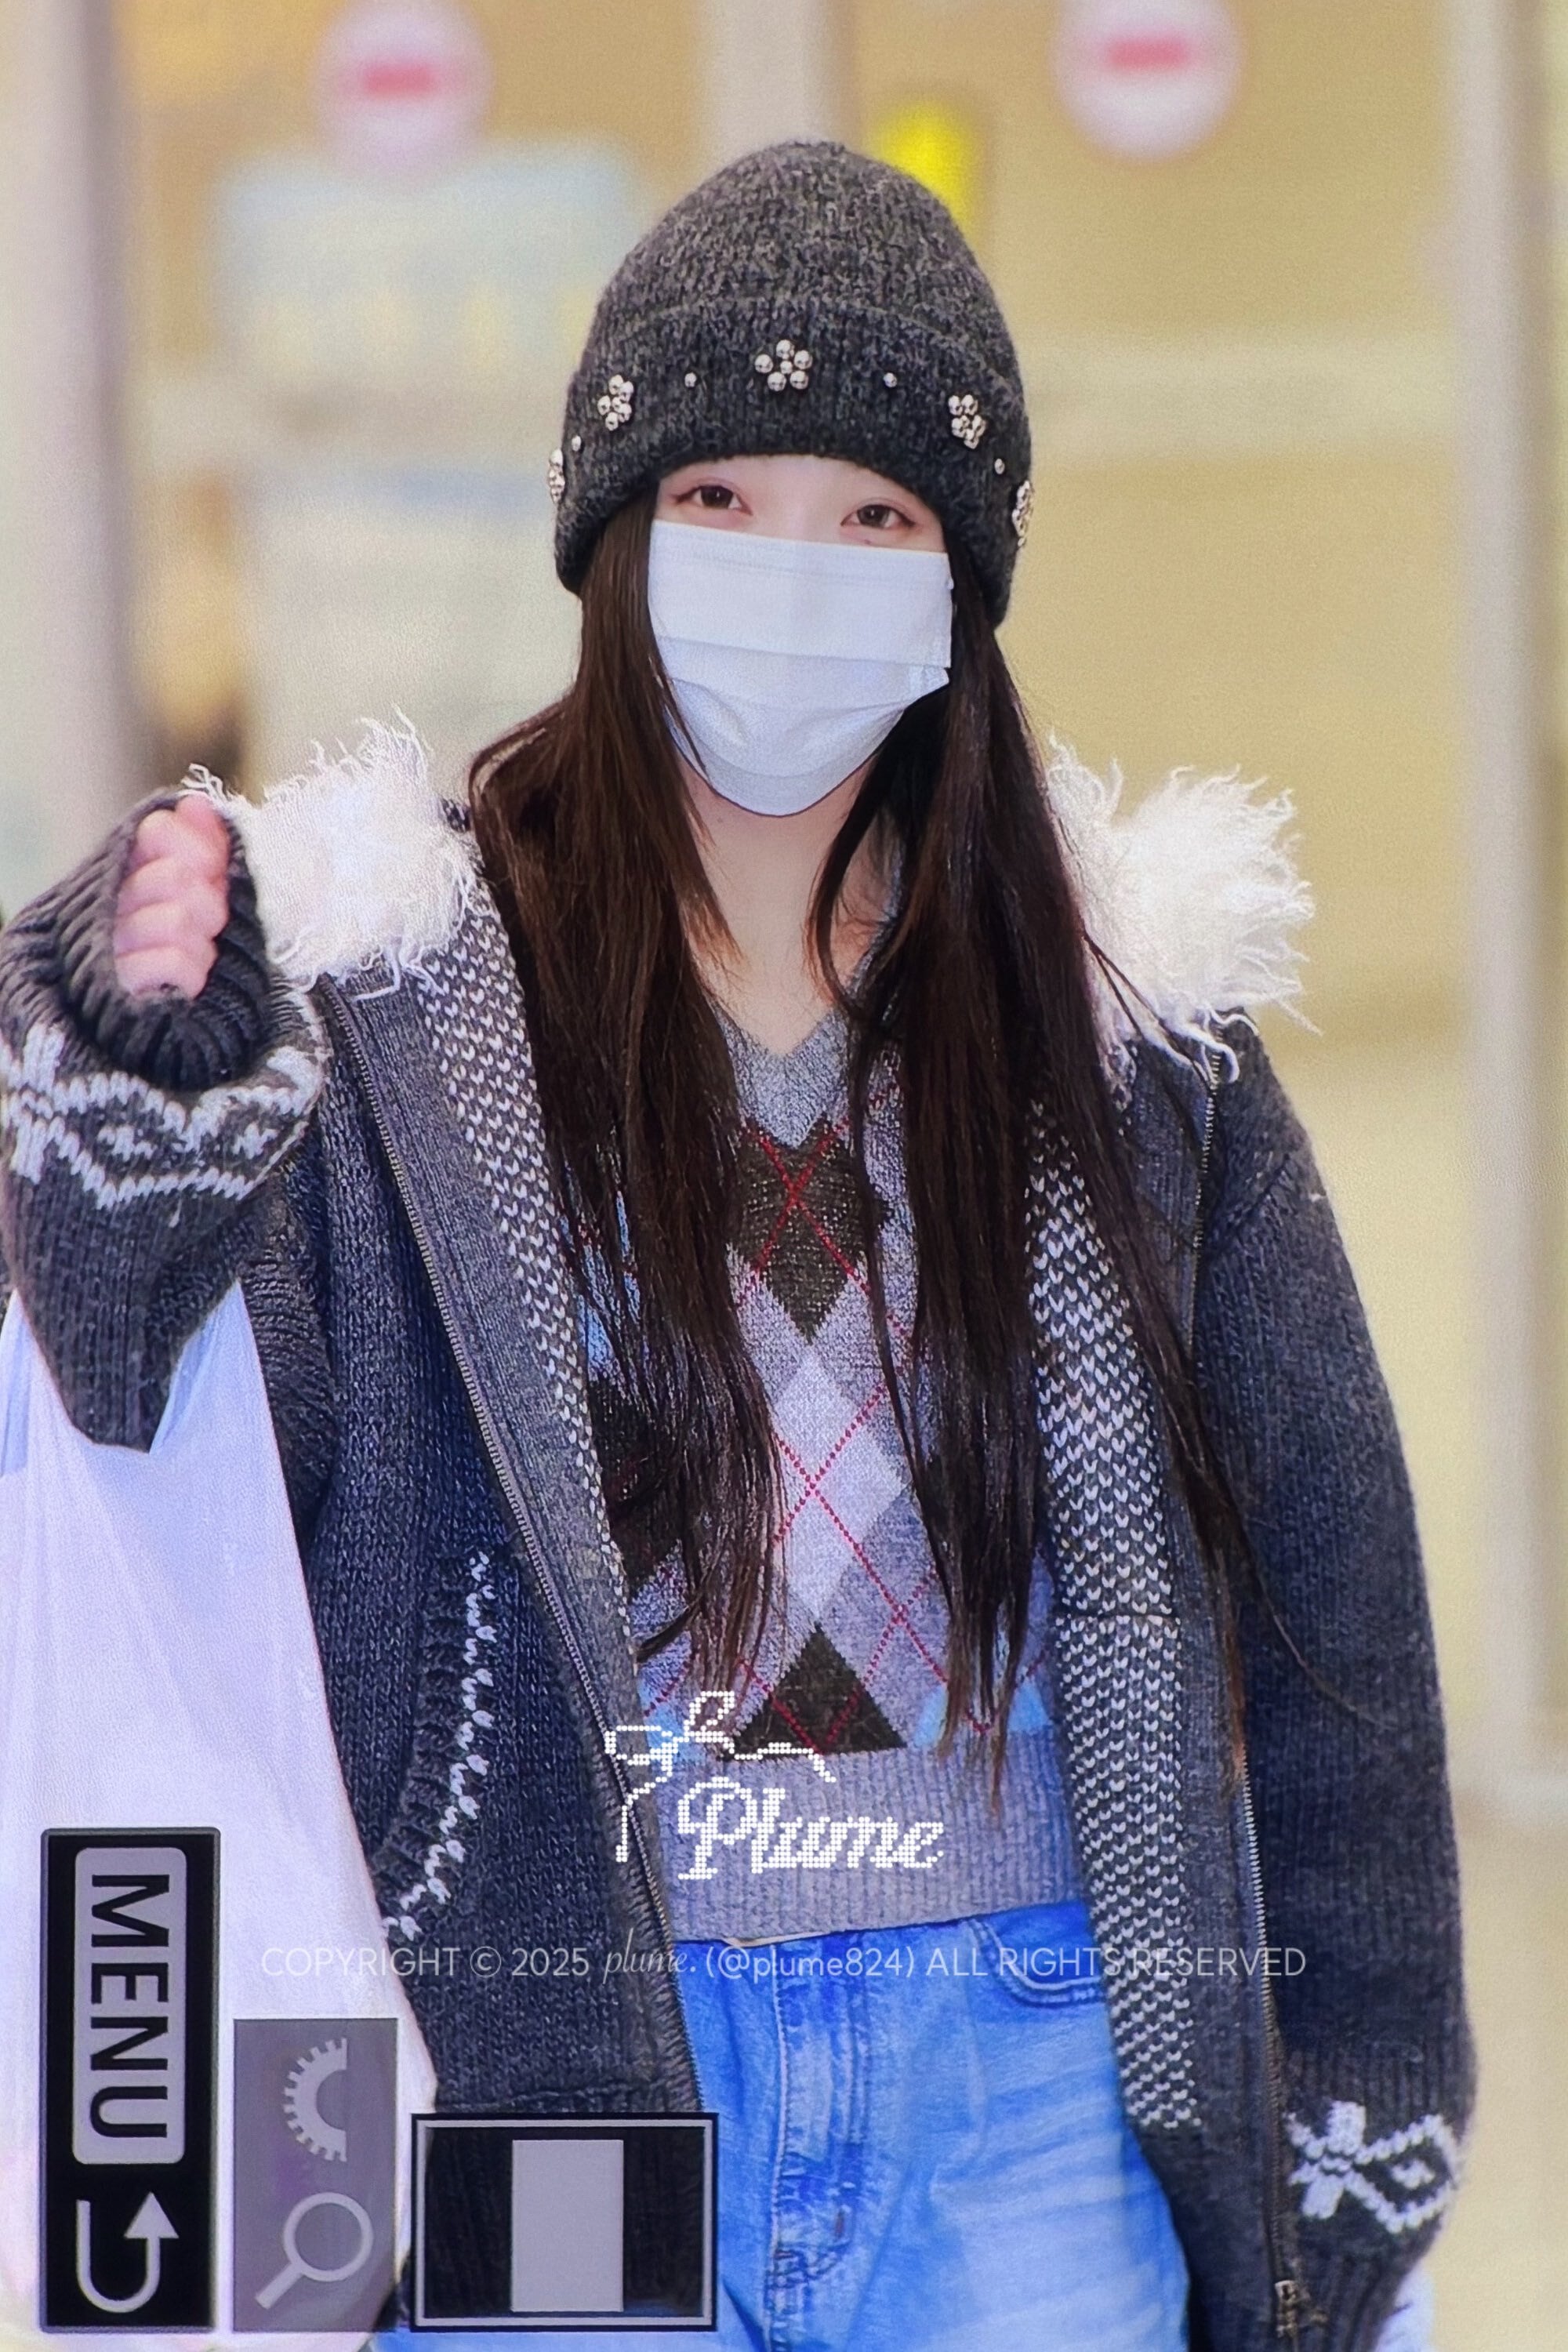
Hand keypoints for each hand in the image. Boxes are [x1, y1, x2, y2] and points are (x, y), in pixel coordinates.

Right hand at [112, 796, 231, 999]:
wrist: (166, 1036)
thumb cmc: (186, 960)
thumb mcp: (201, 899)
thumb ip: (202, 851)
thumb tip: (197, 803)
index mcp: (124, 872)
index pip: (158, 830)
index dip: (199, 848)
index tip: (215, 870)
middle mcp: (107, 903)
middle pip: (174, 876)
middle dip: (210, 905)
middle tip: (208, 929)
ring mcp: (106, 946)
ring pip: (177, 920)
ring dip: (203, 947)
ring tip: (195, 962)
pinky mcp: (114, 989)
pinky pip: (171, 962)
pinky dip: (190, 975)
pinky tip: (185, 987)